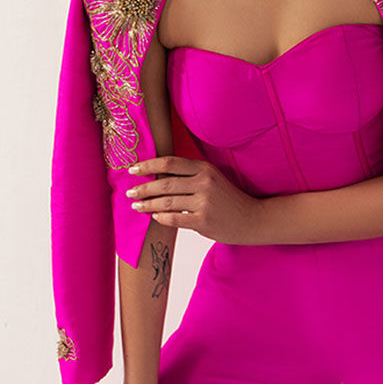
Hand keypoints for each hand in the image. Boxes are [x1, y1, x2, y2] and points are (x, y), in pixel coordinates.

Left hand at [125, 155, 263, 243]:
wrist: (252, 219)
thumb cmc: (229, 199)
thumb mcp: (212, 179)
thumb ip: (189, 176)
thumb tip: (158, 176)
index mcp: (204, 169)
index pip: (170, 163)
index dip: (148, 165)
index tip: (133, 170)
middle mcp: (204, 183)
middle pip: (165, 183)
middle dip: (143, 188)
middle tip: (130, 193)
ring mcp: (204, 202)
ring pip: (167, 201)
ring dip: (148, 204)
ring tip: (137, 206)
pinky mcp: (203, 221)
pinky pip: (175, 219)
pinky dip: (161, 217)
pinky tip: (155, 217)